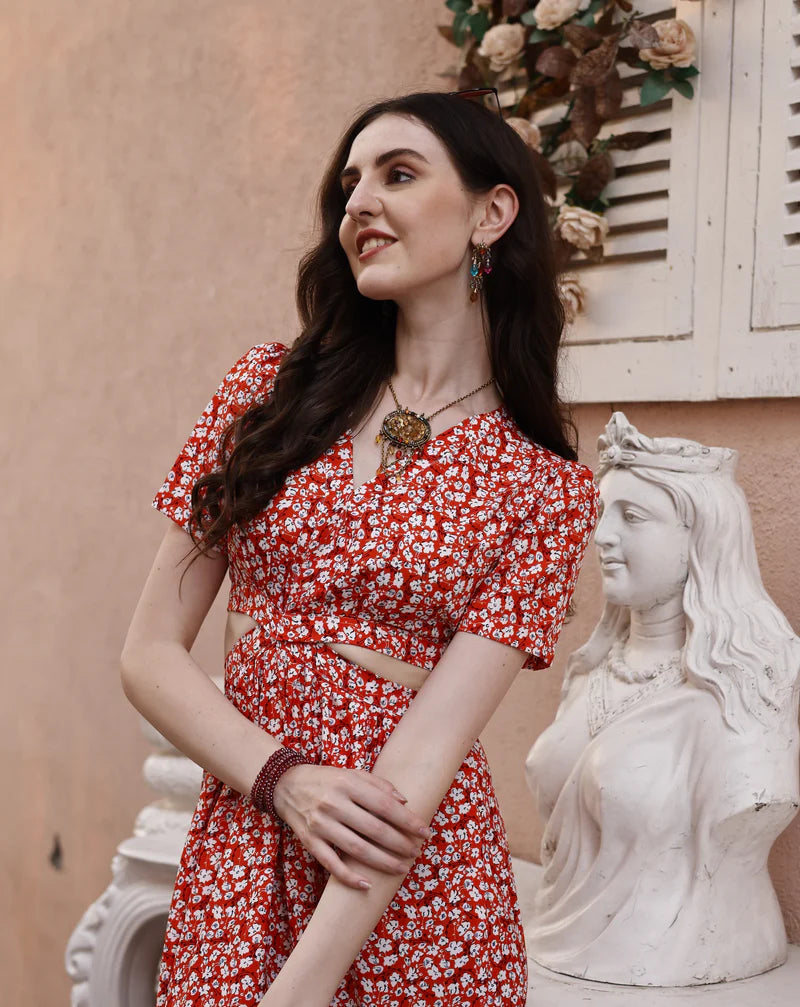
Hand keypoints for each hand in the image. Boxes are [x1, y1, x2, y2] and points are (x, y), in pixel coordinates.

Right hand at [273, 764, 431, 887]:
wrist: (286, 785)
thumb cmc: (327, 780)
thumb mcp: (352, 774)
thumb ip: (378, 784)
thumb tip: (404, 801)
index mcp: (348, 784)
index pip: (384, 805)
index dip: (407, 820)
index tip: (425, 832)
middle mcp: (334, 804)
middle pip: (374, 829)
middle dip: (400, 844)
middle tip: (416, 852)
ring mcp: (321, 824)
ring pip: (357, 849)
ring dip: (383, 862)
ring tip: (402, 868)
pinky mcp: (310, 841)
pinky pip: (332, 863)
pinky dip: (349, 877)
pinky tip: (367, 884)